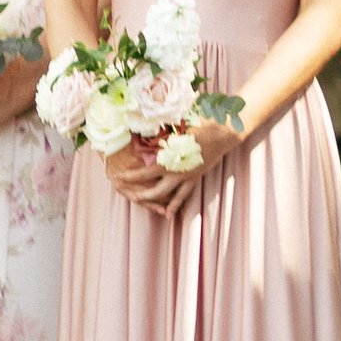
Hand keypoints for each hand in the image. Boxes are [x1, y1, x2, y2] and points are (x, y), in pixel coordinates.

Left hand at [105, 116, 239, 212]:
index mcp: (170, 161)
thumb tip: (140, 135)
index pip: (144, 173)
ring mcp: (187, 177)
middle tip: (128, 196)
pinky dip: (176, 204)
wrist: (222, 133)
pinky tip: (169, 214)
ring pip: (169, 197)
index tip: (117, 177)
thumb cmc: (198, 126)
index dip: (130, 177)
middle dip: (140, 196)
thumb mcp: (175, 129)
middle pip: (155, 192)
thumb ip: (159, 137)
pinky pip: (184, 195)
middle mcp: (177, 173)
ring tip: (148, 209)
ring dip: (157, 203)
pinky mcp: (195, 178)